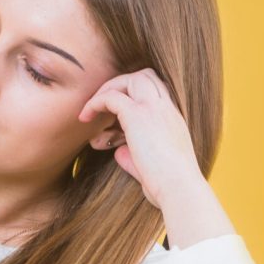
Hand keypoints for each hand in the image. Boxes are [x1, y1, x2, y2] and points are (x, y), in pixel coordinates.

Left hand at [76, 68, 202, 210]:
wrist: (178, 188)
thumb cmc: (165, 184)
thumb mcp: (148, 164)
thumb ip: (132, 153)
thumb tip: (117, 151)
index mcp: (173, 117)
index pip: (156, 89)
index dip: (133, 94)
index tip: (114, 113)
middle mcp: (166, 108)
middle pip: (145, 75)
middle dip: (118, 85)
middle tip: (99, 104)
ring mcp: (153, 108)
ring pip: (130, 78)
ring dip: (106, 90)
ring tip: (89, 110)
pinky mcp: (137, 115)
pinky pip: (111, 97)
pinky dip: (95, 103)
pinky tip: (85, 118)